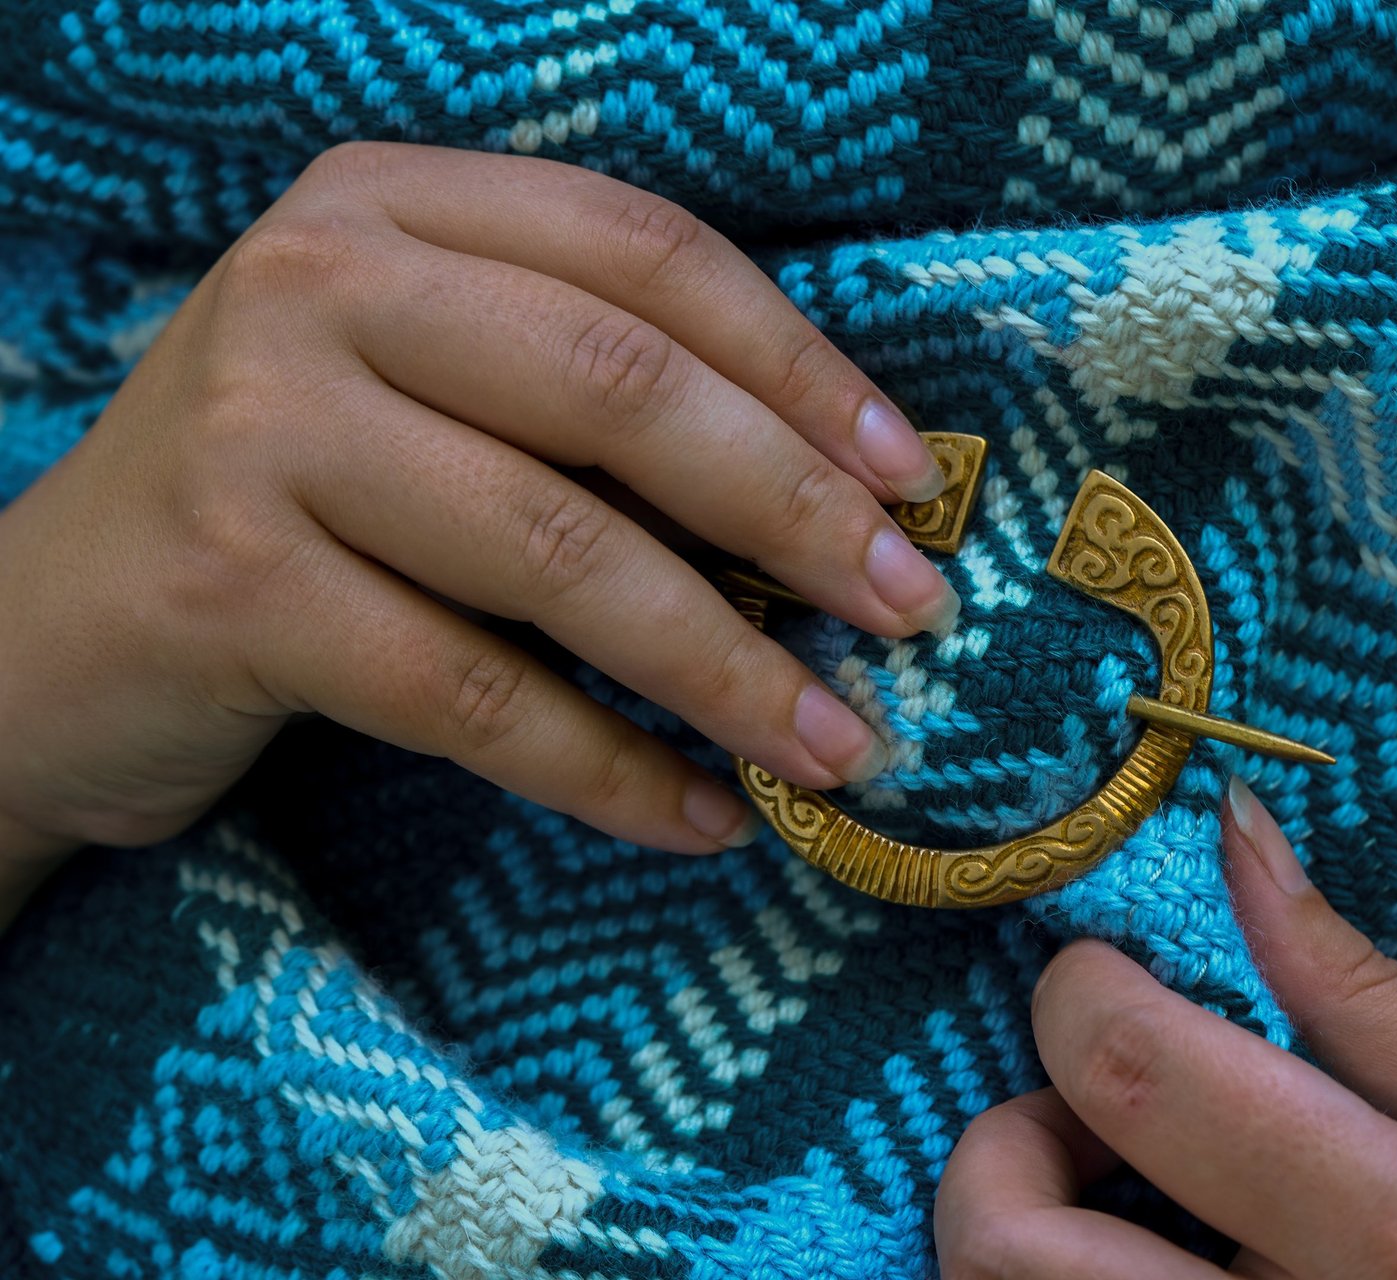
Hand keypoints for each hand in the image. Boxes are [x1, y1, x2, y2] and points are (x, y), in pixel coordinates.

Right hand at [0, 142, 956, 896]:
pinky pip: (471, 695)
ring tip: (840, 748)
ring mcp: (259, 429)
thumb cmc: (294, 506)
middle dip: (794, 511)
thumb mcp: (429, 396)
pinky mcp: (228, 588)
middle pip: (620, 389)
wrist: (47, 636)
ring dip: (728, 669)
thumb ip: (588, 402)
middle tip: (913, 612)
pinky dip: (608, 771)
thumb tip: (839, 500)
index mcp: (398, 206)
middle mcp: (319, 283)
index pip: (648, 253)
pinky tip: (702, 818)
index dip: (801, 366)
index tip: (911, 479)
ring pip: (557, 553)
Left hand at [936, 779, 1396, 1278]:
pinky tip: (1169, 1259)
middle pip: (1009, 1251)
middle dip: (1005, 1143)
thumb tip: (1236, 835)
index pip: (1129, 1073)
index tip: (1112, 968)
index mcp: (1394, 1231)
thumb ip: (1364, 988)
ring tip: (1134, 1194)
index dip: (1081, 990)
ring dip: (1029, 1232)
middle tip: (1095, 1104)